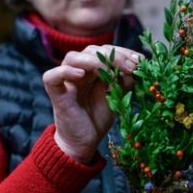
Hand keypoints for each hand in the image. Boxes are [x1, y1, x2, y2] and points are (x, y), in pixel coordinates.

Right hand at [43, 45, 141, 163]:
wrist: (84, 142)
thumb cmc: (98, 118)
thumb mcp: (118, 97)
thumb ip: (124, 81)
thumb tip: (136, 65)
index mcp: (93, 70)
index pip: (105, 51)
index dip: (123, 52)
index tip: (140, 60)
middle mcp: (79, 71)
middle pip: (91, 51)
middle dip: (114, 56)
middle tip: (130, 67)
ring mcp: (66, 81)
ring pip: (72, 57)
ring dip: (94, 60)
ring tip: (110, 71)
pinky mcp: (56, 94)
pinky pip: (51, 76)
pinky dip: (65, 71)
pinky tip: (81, 74)